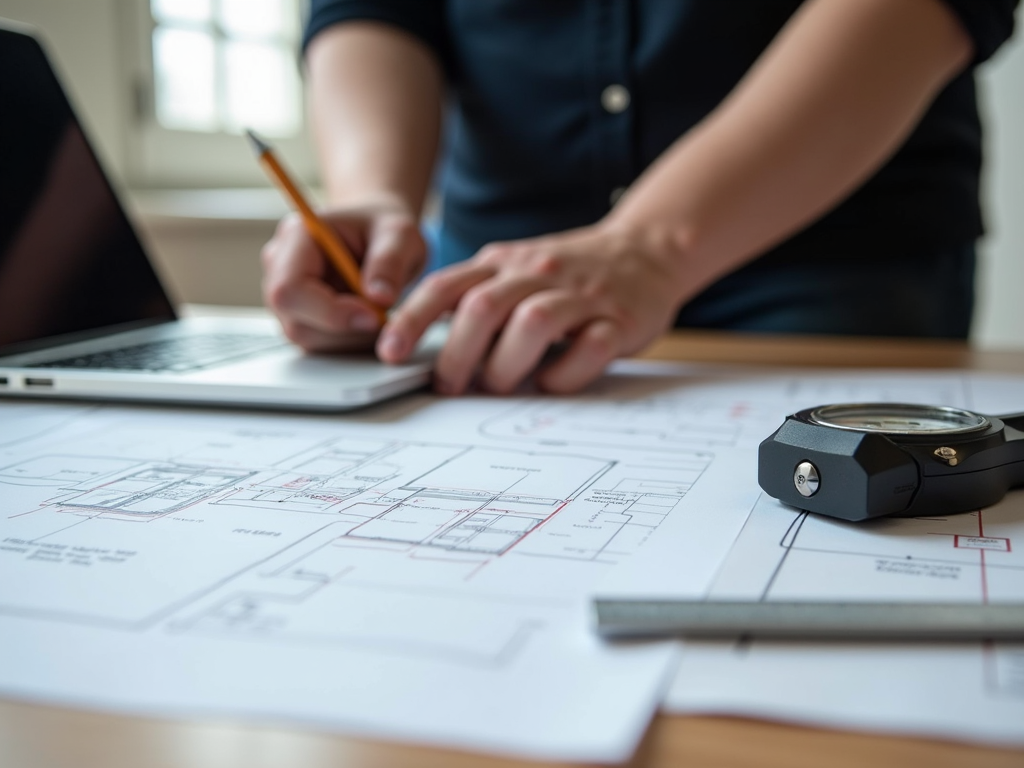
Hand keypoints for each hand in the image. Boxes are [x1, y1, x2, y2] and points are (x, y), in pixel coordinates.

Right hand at [261, 202, 426, 351]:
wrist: (377, 234)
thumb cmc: (383, 227)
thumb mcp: (399, 233)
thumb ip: (390, 261)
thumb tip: (379, 299)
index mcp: (297, 237)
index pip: (290, 289)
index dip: (329, 312)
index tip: (373, 316)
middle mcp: (280, 267)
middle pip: (295, 321)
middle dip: (345, 328)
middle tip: (382, 314)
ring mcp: (286, 297)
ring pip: (309, 339)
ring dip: (350, 336)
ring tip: (378, 311)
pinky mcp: (299, 317)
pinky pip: (320, 344)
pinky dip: (350, 340)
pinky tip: (368, 319)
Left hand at [377, 221, 687, 393]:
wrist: (647, 250)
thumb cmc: (569, 272)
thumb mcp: (514, 270)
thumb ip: (473, 297)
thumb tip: (419, 345)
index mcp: (504, 263)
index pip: (446, 287)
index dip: (411, 320)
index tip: (389, 353)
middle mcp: (538, 273)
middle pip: (483, 309)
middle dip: (457, 356)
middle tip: (450, 386)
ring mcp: (581, 296)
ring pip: (533, 325)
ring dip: (508, 366)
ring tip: (502, 384)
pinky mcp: (618, 320)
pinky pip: (587, 350)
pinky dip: (564, 375)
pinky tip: (553, 380)